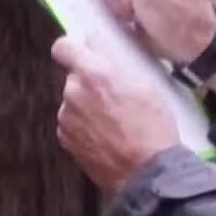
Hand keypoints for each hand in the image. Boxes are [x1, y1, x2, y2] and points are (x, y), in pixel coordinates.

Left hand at [53, 35, 179, 189]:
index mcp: (93, 74)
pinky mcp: (66, 139)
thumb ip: (114, 59)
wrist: (146, 172)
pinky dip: (86, 126)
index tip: (82, 52)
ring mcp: (67, 118)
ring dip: (88, 106)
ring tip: (115, 121)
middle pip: (73, 77)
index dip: (73, 48)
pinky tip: (107, 135)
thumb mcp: (145, 83)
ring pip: (74, 102)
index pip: (63, 47)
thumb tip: (96, 43)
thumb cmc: (152, 128)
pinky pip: (73, 123)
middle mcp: (73, 93)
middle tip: (115, 95)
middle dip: (90, 83)